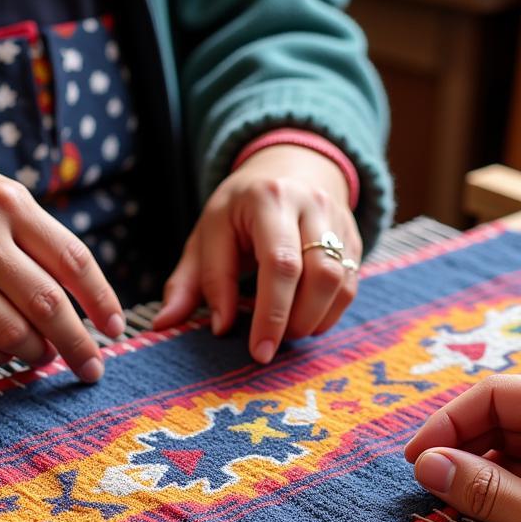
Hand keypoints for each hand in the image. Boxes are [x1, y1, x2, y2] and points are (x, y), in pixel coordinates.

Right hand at [0, 115, 124, 379]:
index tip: (116, 330)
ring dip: (35, 354)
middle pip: (49, 307)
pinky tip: (3, 354)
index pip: (74, 262)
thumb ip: (34, 235)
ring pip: (10, 335)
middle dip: (79, 345)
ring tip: (41, 356)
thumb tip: (77, 300)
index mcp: (9, 202)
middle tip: (92, 369)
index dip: (102, 302)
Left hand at [152, 144, 360, 362]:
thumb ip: (186, 282)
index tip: (257, 352)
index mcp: (266, 199)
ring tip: (286, 333)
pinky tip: (304, 320)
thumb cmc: (238, 212)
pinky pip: (351, 285)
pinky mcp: (355, 238)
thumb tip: (165, 324)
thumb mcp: (205, 236)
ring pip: (340, 281)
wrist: (288, 169)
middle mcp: (310, 204)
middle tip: (270, 347)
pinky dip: (328, 314)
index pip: (278, 264)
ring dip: (314, 319)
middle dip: (295, 321)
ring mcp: (338, 220)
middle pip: (318, 273)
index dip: (270, 314)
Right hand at [405, 375, 520, 521]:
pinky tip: (483, 508)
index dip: (449, 424)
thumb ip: (484, 488)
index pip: (498, 395)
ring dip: (483, 471)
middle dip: (464, 448)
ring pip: (518, 445)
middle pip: (506, 417)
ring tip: (450, 500)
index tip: (416, 459)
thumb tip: (427, 466)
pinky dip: (507, 487)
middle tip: (428, 484)